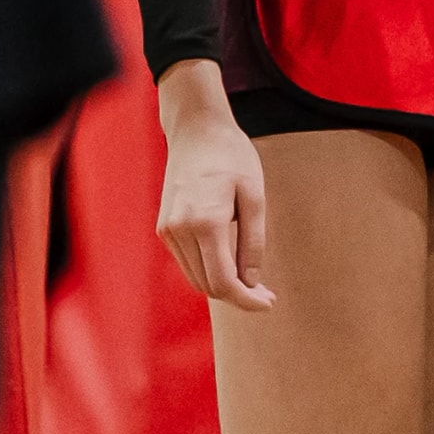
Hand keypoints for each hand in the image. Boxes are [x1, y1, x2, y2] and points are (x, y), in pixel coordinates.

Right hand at [153, 63, 274, 308]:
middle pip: (208, 286)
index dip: (247, 300)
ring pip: (195, 278)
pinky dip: (208, 271)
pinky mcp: (164, 228)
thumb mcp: (255, 195)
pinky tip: (231, 264)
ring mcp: (167, 231)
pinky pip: (187, 263)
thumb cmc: (232, 157)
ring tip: (253, 283)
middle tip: (266, 294)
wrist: (196, 130)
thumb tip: (250, 281)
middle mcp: (179, 231)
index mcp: (205, 223)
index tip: (269, 303)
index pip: (223, 282)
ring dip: (223, 286)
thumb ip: (253, 242)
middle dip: (238, 296)